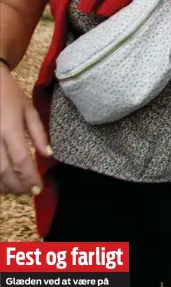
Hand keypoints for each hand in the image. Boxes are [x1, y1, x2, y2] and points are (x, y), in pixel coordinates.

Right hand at [0, 65, 50, 194]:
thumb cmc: (9, 94)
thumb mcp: (28, 109)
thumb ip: (39, 133)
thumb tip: (49, 155)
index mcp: (10, 128)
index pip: (22, 159)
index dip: (30, 177)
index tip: (38, 188)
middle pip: (4, 171)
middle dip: (16, 186)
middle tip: (27, 192)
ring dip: (2, 185)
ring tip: (14, 189)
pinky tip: (0, 181)